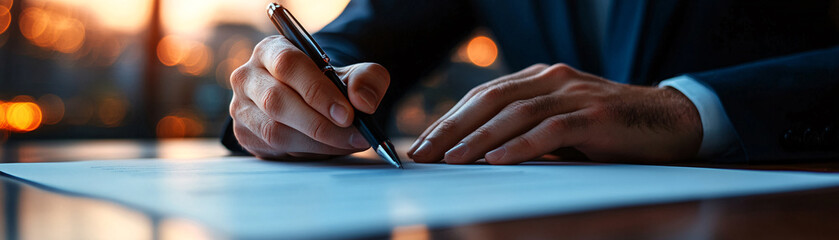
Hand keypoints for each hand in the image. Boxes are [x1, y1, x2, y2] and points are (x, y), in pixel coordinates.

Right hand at [229, 35, 389, 159]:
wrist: (308, 105)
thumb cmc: (328, 86)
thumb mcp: (354, 75)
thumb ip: (367, 80)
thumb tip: (363, 102)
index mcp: (271, 50)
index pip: (288, 65)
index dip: (317, 91)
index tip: (347, 114)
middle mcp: (248, 76)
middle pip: (277, 101)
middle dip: (320, 123)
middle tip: (354, 135)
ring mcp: (241, 107)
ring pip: (274, 130)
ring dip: (317, 143)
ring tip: (347, 143)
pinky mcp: (244, 134)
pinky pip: (273, 148)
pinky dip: (306, 152)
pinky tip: (327, 149)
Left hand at [407, 64, 701, 163]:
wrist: (670, 121)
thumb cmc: (609, 129)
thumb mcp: (561, 124)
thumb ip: (526, 130)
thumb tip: (479, 155)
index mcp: (540, 78)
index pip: (484, 95)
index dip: (450, 118)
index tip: (422, 143)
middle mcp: (553, 79)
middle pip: (490, 100)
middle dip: (452, 127)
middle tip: (423, 152)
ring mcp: (575, 95)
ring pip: (515, 113)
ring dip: (479, 138)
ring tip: (452, 159)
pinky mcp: (596, 116)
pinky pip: (551, 130)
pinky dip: (521, 146)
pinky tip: (497, 160)